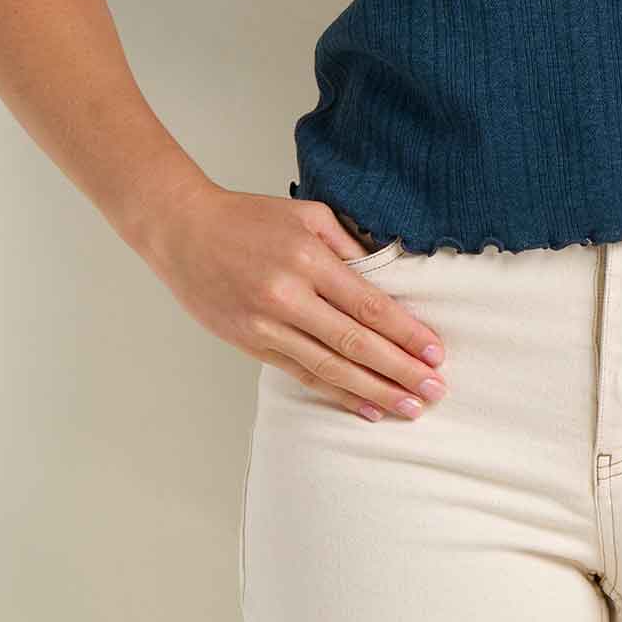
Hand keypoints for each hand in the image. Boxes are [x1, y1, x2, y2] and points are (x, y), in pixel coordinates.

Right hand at [143, 183, 450, 422]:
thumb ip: (349, 245)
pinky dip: (336, 394)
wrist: (184, 232)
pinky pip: (302, 374)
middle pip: (354, 344)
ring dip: (374, 391)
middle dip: (400, 371)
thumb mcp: (308, 214)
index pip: (368, 305)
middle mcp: (288, 297)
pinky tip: (365, 407)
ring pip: (330, 368)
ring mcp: (267, 326)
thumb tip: (390, 276)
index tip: (436, 354)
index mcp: (307, 259)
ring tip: (409, 408)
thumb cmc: (250, 218)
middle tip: (435, 392)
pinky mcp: (252, 345)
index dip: (406, 333)